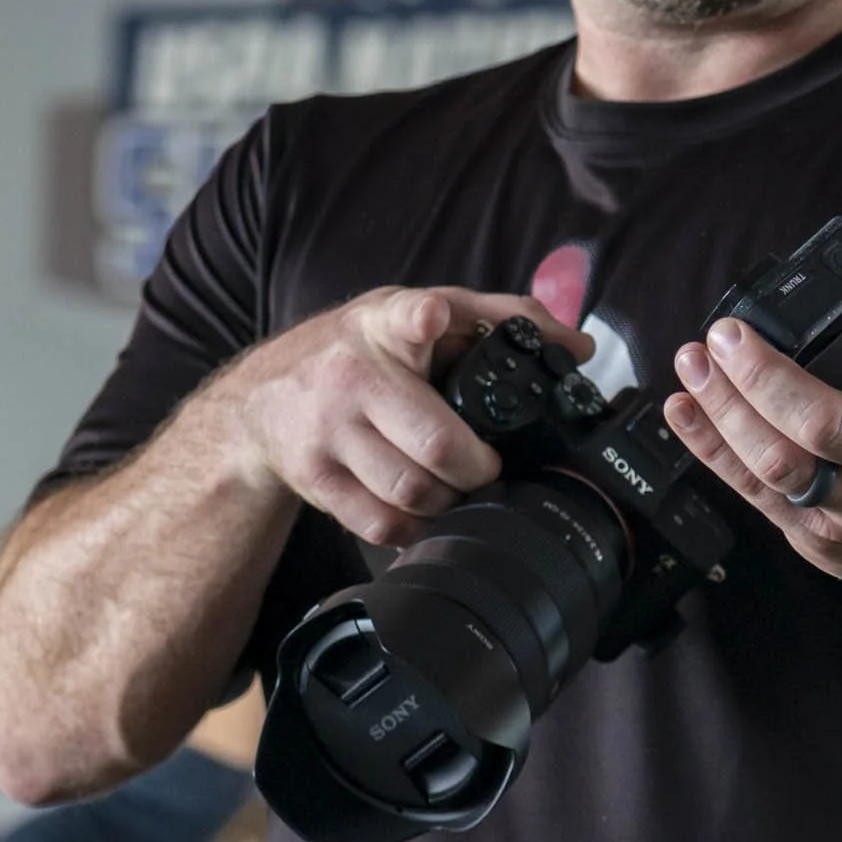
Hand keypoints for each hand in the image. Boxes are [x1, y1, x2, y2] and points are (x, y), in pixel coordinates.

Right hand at [223, 286, 592, 546]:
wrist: (262, 399)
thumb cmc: (359, 350)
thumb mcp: (420, 313)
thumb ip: (501, 319)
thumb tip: (579, 348)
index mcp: (384, 325)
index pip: (403, 315)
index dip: (421, 319)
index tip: (430, 319)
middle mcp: (351, 376)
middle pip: (435, 443)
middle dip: (479, 468)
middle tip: (488, 466)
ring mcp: (327, 433)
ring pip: (412, 492)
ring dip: (450, 501)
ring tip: (457, 487)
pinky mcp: (314, 479)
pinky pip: (381, 524)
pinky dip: (415, 528)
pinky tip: (422, 510)